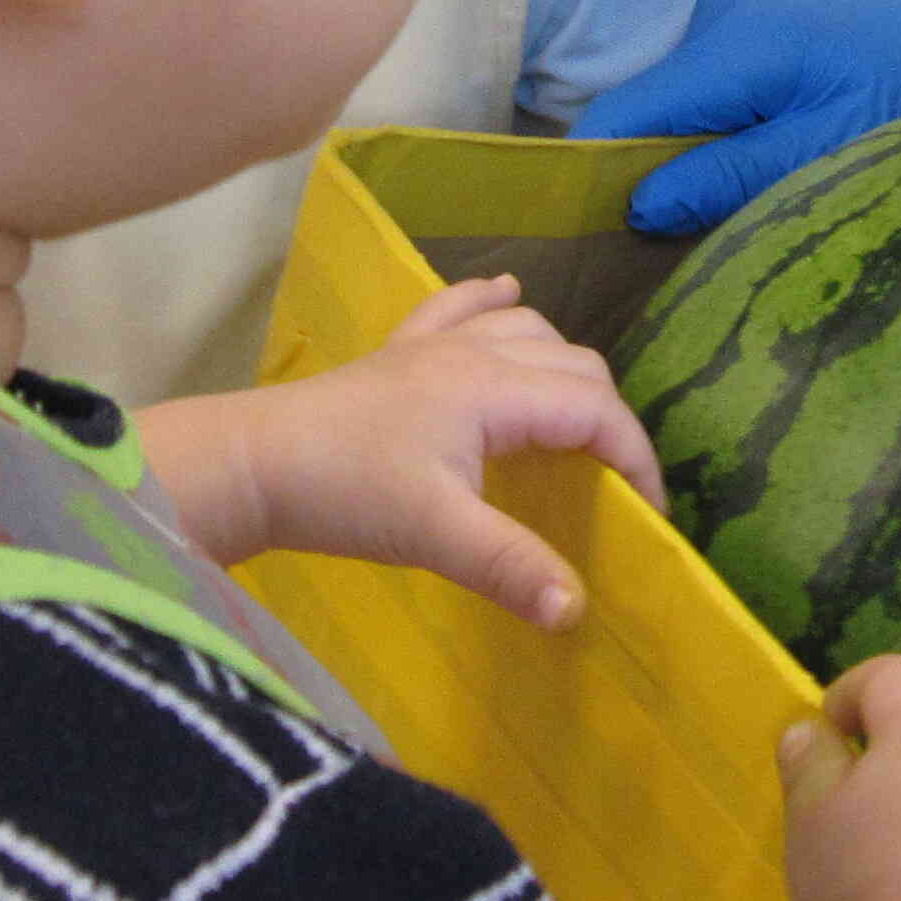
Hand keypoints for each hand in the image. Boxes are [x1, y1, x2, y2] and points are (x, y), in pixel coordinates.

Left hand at [143, 278, 663, 627]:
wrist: (251, 463)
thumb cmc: (345, 494)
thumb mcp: (435, 534)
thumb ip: (511, 567)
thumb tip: (577, 609)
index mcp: (494, 388)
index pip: (596, 410)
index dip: (635, 459)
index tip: (650, 514)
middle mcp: (473, 353)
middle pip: (574, 366)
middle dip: (608, 420)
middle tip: (614, 485)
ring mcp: (431, 347)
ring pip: (525, 331)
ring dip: (562, 366)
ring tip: (575, 418)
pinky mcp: (397, 354)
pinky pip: (458, 307)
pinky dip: (491, 302)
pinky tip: (504, 291)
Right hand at [570, 0, 900, 234]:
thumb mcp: (835, 149)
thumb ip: (735, 176)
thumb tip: (640, 207)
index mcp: (731, 43)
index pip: (621, 114)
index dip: (596, 178)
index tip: (595, 244)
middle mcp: (719, 17)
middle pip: (649, 113)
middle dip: (659, 177)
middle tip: (689, 245)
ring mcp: (740, 16)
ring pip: (684, 106)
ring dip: (701, 159)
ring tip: (742, 208)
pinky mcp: (764, 26)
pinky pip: (717, 90)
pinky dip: (729, 133)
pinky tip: (770, 166)